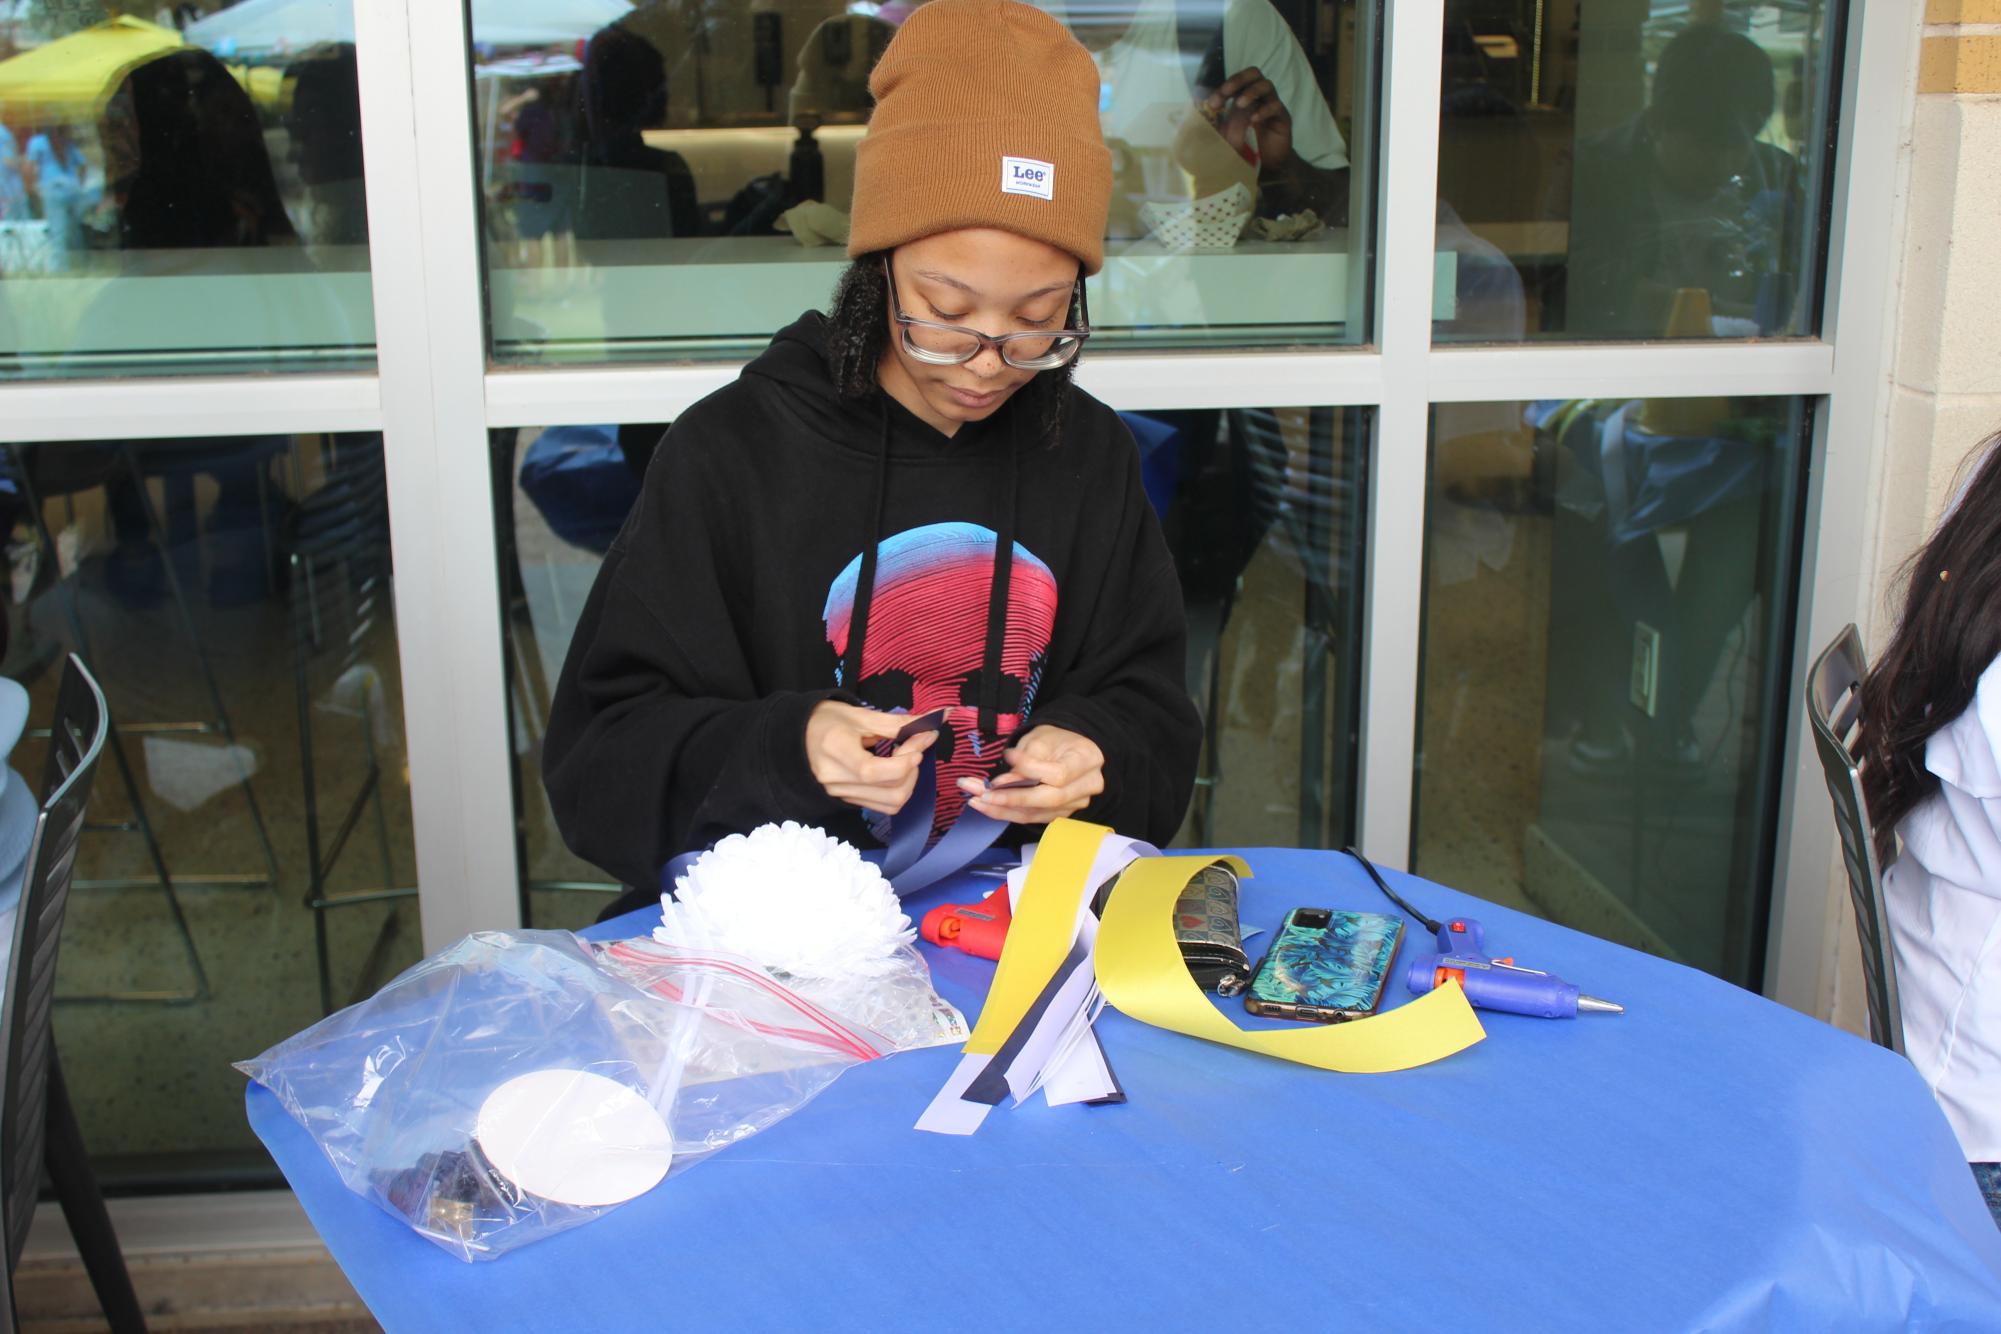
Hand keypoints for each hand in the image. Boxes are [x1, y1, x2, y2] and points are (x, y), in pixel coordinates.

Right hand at [806, 702, 936, 815]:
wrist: (796, 737)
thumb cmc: (826, 721)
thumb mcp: (861, 715)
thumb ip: (899, 722)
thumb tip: (937, 717)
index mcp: (835, 751)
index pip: (872, 771)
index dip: (904, 762)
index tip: (921, 740)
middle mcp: (836, 780)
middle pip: (890, 791)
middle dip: (913, 768)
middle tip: (915, 745)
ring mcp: (841, 795)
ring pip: (892, 803)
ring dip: (910, 781)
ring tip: (905, 758)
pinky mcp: (848, 802)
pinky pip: (883, 806)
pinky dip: (898, 790)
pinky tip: (896, 771)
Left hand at [957, 725, 1104, 825]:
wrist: (1069, 750)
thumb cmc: (1056, 739)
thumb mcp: (1042, 738)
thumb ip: (1026, 759)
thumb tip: (1004, 782)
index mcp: (1087, 760)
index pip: (1059, 774)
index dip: (1030, 769)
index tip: (1008, 756)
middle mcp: (1087, 786)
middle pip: (1049, 800)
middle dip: (1012, 798)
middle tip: (982, 793)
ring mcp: (1075, 804)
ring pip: (1037, 813)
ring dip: (1002, 809)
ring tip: (976, 799)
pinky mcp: (1060, 814)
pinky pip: (1032, 817)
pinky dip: (1007, 813)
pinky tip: (987, 805)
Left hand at [1208, 67, 1293, 173]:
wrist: (1269, 165)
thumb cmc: (1248, 148)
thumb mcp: (1227, 135)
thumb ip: (1217, 125)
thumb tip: (1197, 119)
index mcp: (1246, 97)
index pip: (1236, 81)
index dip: (1224, 87)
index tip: (1213, 102)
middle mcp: (1260, 97)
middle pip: (1254, 73)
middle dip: (1238, 80)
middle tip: (1226, 93)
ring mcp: (1272, 104)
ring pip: (1266, 85)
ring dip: (1251, 92)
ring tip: (1240, 104)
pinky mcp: (1283, 117)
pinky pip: (1275, 105)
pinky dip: (1264, 110)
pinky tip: (1254, 120)